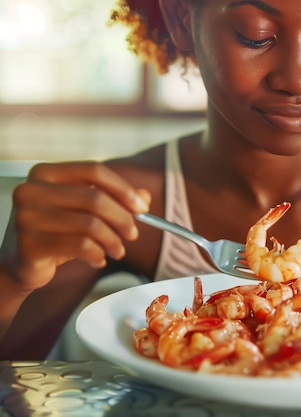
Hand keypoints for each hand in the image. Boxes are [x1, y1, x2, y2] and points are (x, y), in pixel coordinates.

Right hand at [0, 161, 149, 291]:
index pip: (94, 171)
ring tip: (118, 251)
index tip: (142, 208)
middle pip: (95, 199)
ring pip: (91, 225)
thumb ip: (114, 199)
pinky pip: (81, 246)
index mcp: (46, 173)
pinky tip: (98, 260)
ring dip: (113, 241)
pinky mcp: (29, 243)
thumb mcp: (85, 212)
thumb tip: (145, 197)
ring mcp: (26, 216)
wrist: (21, 264)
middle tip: (133, 234)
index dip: (123, 189)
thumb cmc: (57, 232)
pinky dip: (98, 254)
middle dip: (123, 219)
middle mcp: (31, 190)